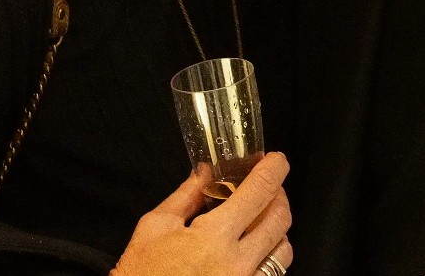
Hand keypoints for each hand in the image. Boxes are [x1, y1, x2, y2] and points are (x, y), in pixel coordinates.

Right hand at [112, 151, 293, 275]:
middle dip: (279, 195)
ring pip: (282, 250)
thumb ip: (186, 195)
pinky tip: (251, 249)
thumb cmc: (142, 275)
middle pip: (280, 219)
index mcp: (214, 238)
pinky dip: (267, 255)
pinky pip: (271, 273)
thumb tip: (206, 172)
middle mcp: (238, 264)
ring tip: (259, 219)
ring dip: (276, 228)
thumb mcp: (155, 228)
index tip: (276, 160)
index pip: (260, 192)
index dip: (274, 169)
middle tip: (267, 186)